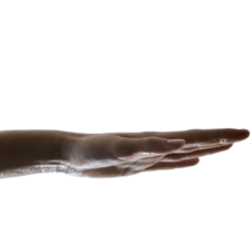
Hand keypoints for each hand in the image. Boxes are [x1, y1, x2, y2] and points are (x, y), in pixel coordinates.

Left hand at [61, 127, 248, 178]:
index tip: (244, 133)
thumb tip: (180, 143)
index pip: (195, 136)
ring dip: (208, 149)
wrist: (69, 155)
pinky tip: (196, 161)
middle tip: (247, 135)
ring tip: (229, 146)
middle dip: (221, 139)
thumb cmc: (90, 150)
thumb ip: (147, 147)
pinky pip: (169, 164)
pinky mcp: (138, 166)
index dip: (219, 136)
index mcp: (155, 140)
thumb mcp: (117, 149)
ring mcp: (148, 155)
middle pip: (196, 141)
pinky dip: (184, 162)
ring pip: (186, 152)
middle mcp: (155, 145)